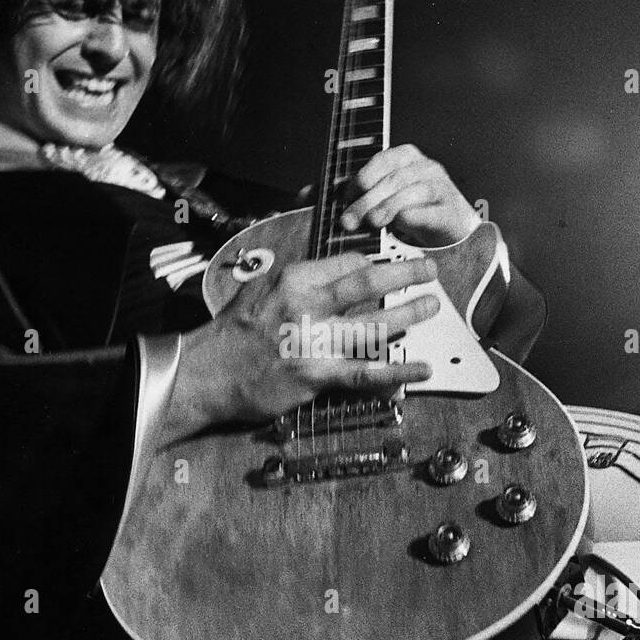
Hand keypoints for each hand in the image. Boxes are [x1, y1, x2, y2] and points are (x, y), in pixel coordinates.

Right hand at [162, 253, 441, 439]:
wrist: (207, 374)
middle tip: (430, 269)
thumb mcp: (260, 289)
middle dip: (405, 274)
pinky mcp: (316, 376)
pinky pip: (366, 373)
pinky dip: (398, 371)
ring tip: (432, 307)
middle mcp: (306, 305)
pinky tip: (421, 369)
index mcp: (293, 279)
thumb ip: (297, 279)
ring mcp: (314, 342)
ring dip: (409, 315)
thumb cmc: (234, 333)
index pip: (347, 263)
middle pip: (367, 284)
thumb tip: (329, 268)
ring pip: (374, 326)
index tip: (392, 267)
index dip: (375, 263)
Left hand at [340, 144, 480, 246]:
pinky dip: (411, 219)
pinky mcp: (450, 212)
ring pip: (410, 193)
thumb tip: (321, 197)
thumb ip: (361, 193)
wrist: (452, 228)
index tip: (345, 198)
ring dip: (386, 208)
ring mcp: (441, 188)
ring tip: (372, 222)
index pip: (382, 160)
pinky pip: (428, 213)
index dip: (361, 179)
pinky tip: (398, 227)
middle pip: (392, 180)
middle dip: (366, 201)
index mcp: (407, 157)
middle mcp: (425, 167)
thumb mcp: (386, 196)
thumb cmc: (416, 209)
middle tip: (349, 220)